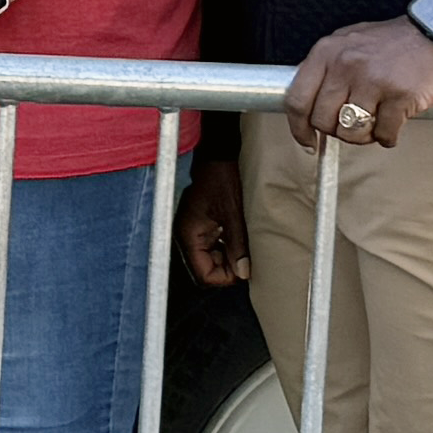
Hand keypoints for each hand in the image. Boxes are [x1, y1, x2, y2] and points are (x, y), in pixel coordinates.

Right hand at [181, 155, 248, 288]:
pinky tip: (235, 236)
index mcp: (189, 236)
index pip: (203, 275)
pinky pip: (211, 247)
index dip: (225, 276)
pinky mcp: (199, 226)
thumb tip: (243, 272)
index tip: (244, 269)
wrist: (216, 156)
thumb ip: (237, 245)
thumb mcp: (233, 214)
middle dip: (227, 267)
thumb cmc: (221, 179)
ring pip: (209, 260)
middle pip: (205, 270)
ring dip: (227, 257)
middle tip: (246, 256)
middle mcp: (186, 237)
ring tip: (242, 245)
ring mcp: (191, 232)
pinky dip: (224, 247)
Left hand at [287, 12, 432, 153]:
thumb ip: (327, 70)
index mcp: (326, 52)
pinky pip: (384, 133)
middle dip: (336, 131)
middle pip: (322, 120)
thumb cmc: (393, 41)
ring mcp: (372, 81)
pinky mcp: (399, 96)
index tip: (307, 140)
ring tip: (374, 126)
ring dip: (362, 137)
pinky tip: (393, 127)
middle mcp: (345, 65)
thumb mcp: (348, 43)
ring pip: (350, 131)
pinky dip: (387, 137)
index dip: (298, 128)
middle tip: (351, 127)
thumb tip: (310, 107)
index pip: (297, 99)